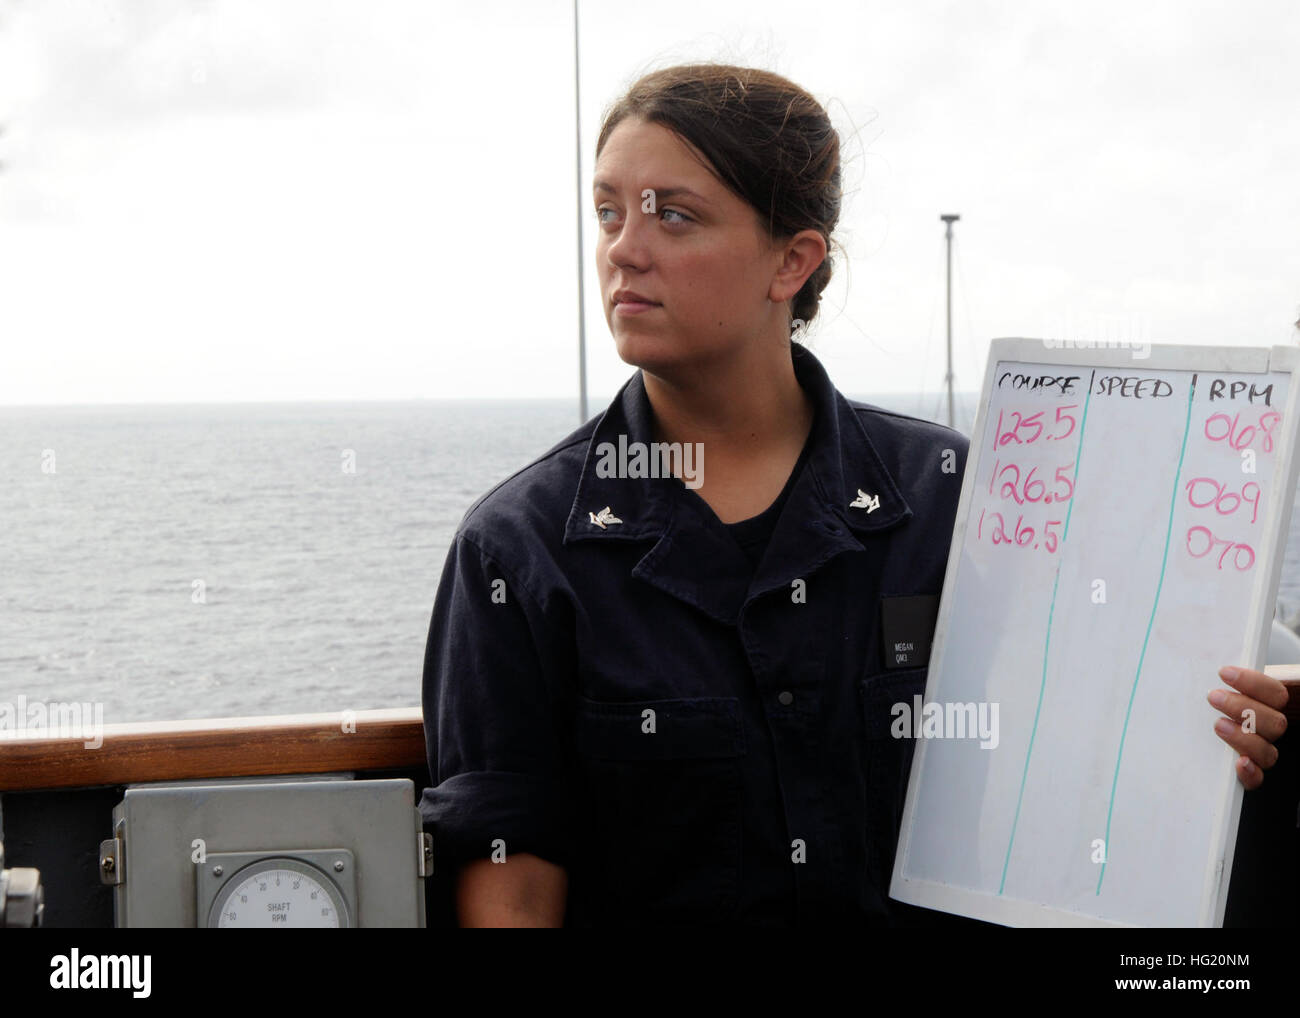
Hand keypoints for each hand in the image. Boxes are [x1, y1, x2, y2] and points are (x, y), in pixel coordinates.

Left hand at [1208, 665, 1288, 789]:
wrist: (1187, 729)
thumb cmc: (1204, 698)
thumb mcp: (1211, 684)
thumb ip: (1213, 674)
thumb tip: (1196, 655)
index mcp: (1265, 704)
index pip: (1275, 694)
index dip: (1254, 683)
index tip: (1224, 672)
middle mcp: (1267, 729)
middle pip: (1275, 723)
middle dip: (1243, 708)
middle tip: (1213, 697)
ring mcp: (1258, 752)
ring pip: (1268, 751)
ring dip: (1244, 737)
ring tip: (1217, 725)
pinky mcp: (1246, 773)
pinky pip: (1257, 779)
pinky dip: (1250, 773)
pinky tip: (1239, 763)